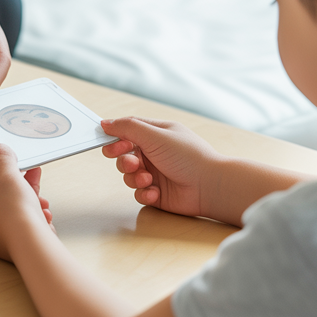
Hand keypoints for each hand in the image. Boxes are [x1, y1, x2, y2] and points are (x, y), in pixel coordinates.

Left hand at [0, 144, 51, 261]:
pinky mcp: (3, 243)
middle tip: (29, 171)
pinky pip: (15, 223)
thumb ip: (4, 161)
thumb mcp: (10, 178)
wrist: (31, 245)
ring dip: (28, 199)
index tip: (6, 153)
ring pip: (8, 207)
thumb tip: (0, 150)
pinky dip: (28, 215)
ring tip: (43, 197)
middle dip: (18, 181)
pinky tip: (43, 213)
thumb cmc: (16, 212)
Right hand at [100, 118, 224, 217]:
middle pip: (123, 155)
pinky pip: (139, 193)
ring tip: (149, 180)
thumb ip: (128, 127)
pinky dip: (144, 193)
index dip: (116, 139)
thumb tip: (106, 123)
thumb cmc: (189, 156)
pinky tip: (156, 192)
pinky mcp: (157, 192)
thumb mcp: (155, 135)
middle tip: (133, 164)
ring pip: (128, 176)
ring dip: (135, 178)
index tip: (113, 145)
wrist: (210, 186)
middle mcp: (154, 153)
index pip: (127, 132)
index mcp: (155, 134)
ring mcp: (155, 173)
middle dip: (124, 161)